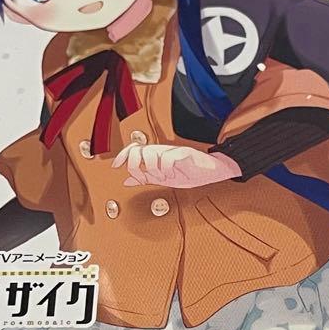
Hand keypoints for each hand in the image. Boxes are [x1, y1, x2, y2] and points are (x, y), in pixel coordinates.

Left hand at [111, 143, 241, 188]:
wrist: (214, 172)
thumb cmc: (192, 174)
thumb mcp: (165, 180)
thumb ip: (146, 178)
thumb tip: (127, 180)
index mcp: (157, 156)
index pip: (135, 149)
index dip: (123, 155)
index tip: (115, 165)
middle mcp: (163, 151)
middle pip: (140, 150)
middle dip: (135, 166)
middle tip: (141, 177)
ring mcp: (174, 151)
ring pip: (152, 153)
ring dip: (152, 169)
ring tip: (160, 177)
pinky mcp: (185, 154)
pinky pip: (169, 159)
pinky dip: (166, 170)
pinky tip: (171, 175)